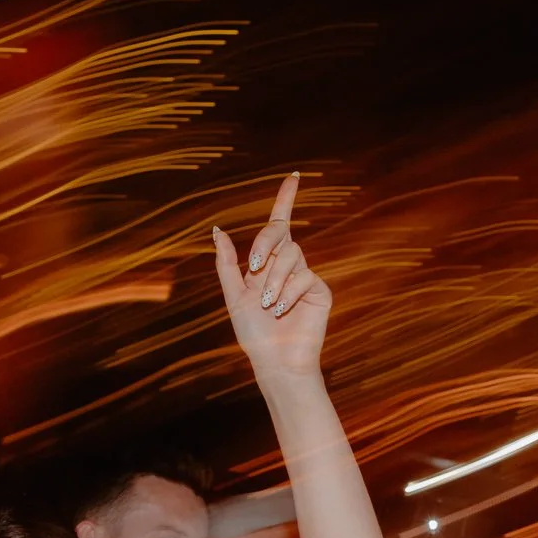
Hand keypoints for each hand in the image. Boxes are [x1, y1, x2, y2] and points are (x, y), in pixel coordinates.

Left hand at [212, 173, 330, 382]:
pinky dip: (288, 293)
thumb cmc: (253, 334)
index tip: (293, 176)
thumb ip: (226, 264)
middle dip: (263, 245)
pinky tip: (281, 310)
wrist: (274, 361)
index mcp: (268, 263)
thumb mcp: (233, 296)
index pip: (279, 224)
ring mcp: (306, 277)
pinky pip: (304, 276)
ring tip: (268, 305)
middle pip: (279, 235)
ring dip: (273, 280)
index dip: (286, 199)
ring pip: (291, 255)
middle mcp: (289, 266)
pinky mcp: (320, 291)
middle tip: (253, 269)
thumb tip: (217, 230)